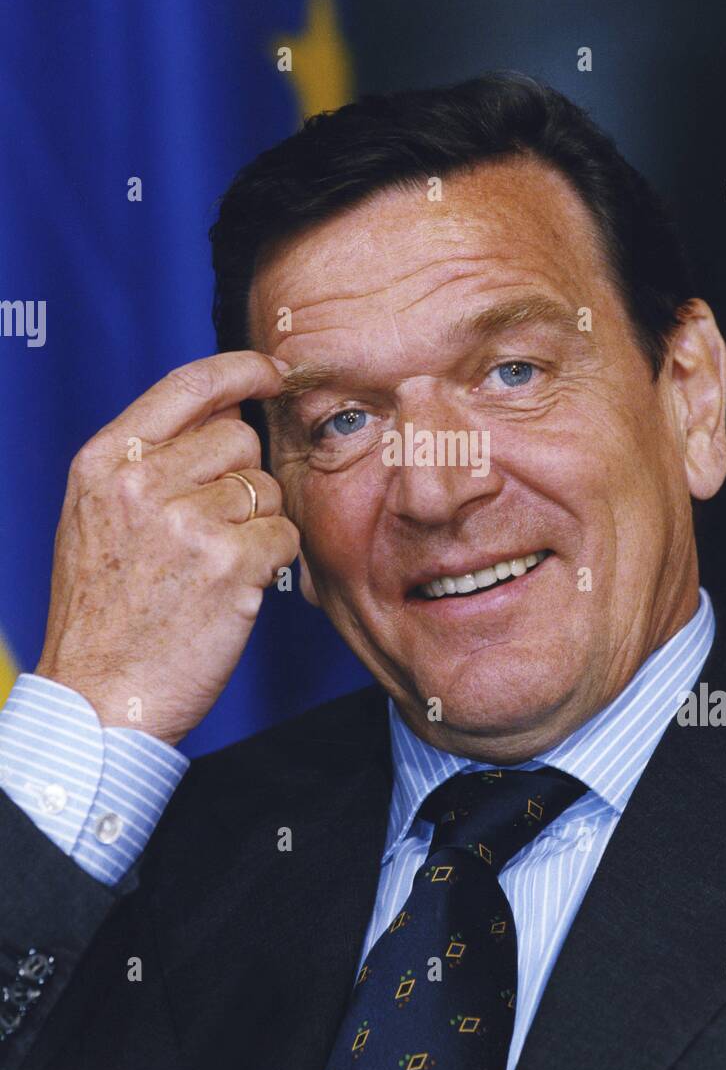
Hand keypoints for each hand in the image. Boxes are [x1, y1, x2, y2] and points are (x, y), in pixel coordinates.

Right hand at [35, 351, 298, 745]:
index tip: (273, 371)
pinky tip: (234, 590)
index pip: (188, 385)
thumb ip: (149, 463)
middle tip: (212, 530)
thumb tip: (223, 414)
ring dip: (257, 525)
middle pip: (240, 438)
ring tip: (212, 568)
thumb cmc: (105, 613)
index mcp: (106, 463)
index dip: (241, 371)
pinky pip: (284, 535)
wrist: (99, 699)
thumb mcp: (98, 517)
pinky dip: (272, 563)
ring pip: (266, 489)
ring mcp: (187, 522)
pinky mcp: (229, 565)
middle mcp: (143, 483)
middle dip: (243, 478)